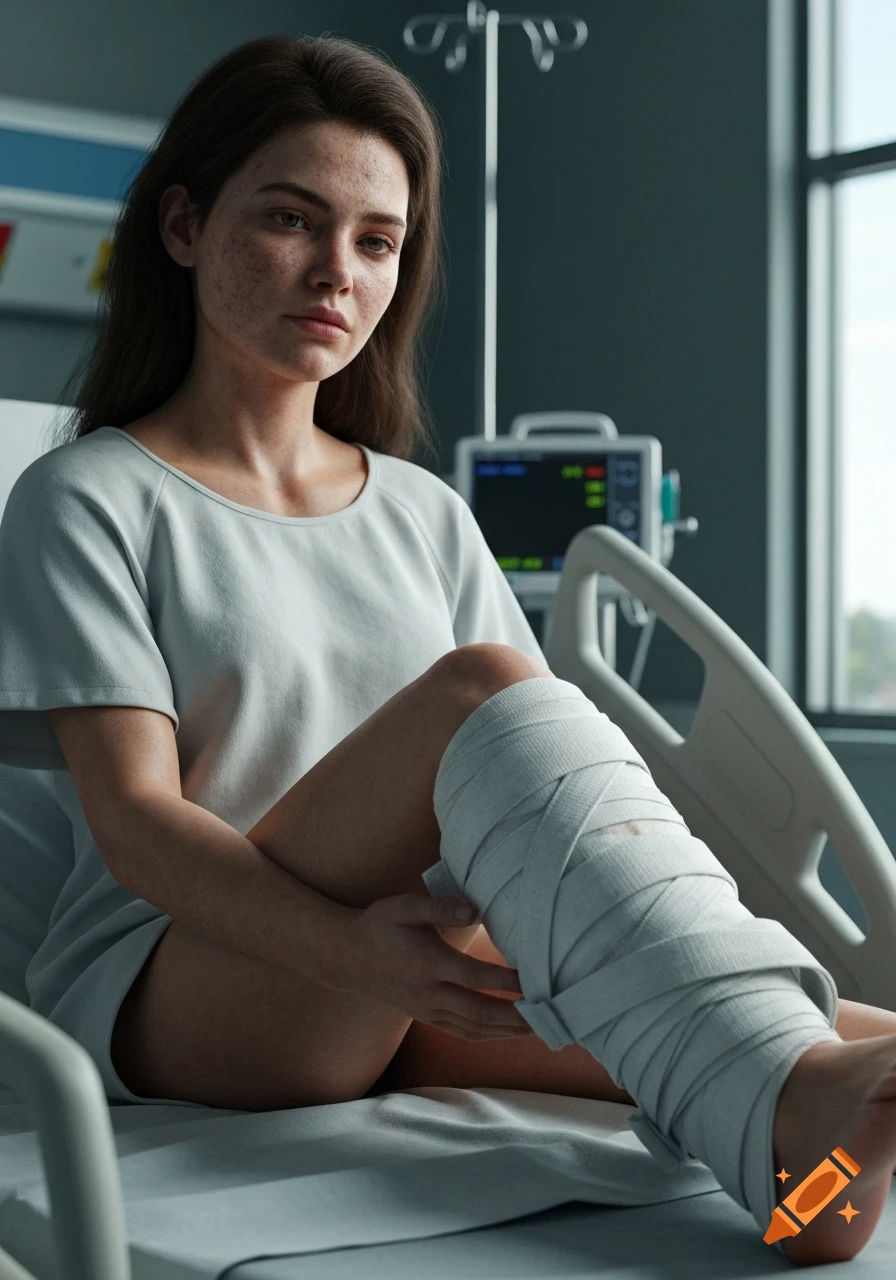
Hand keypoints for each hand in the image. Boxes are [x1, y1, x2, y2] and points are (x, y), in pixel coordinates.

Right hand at [331, 893, 534, 1041]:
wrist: (346, 958)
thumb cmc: (379, 926)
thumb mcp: (403, 906)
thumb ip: (439, 906)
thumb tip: (476, 909)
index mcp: (428, 964)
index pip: (475, 978)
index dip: (507, 982)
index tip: (537, 979)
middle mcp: (429, 993)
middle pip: (481, 1013)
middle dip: (518, 1017)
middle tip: (551, 1015)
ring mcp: (427, 1010)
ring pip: (474, 1028)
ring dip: (508, 1031)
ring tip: (541, 1028)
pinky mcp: (426, 1018)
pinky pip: (462, 1032)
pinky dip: (489, 1035)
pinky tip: (510, 1032)